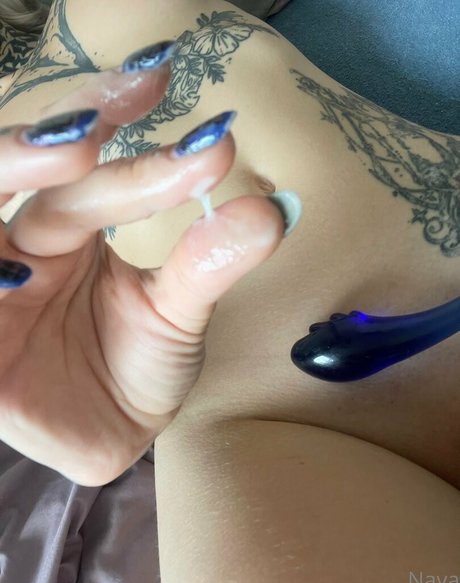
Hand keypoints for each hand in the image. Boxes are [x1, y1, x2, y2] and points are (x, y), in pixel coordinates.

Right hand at [0, 44, 286, 485]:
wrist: (112, 435)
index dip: (121, 127)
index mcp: (64, 232)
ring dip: (18, 168)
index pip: (82, 172)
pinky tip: (20, 267)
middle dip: (63, 137)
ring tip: (76, 146)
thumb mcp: (176, 314)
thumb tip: (269, 210)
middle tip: (120, 105)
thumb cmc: (136, 367)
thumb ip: (208, 264)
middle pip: (21, 176)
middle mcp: (17, 248)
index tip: (192, 122)